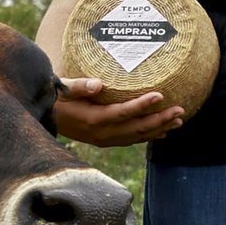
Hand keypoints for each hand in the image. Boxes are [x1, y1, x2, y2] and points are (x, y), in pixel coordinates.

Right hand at [56, 77, 185, 146]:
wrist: (44, 116)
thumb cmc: (55, 98)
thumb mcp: (62, 89)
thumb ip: (79, 86)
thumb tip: (98, 84)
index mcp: (93, 119)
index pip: (123, 112)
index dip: (143, 105)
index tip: (161, 95)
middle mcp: (101, 133)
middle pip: (137, 128)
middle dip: (160, 120)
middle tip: (180, 110)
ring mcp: (104, 139)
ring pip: (137, 136)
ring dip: (159, 129)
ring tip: (178, 120)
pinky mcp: (105, 141)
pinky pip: (131, 140)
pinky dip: (148, 136)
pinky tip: (162, 132)